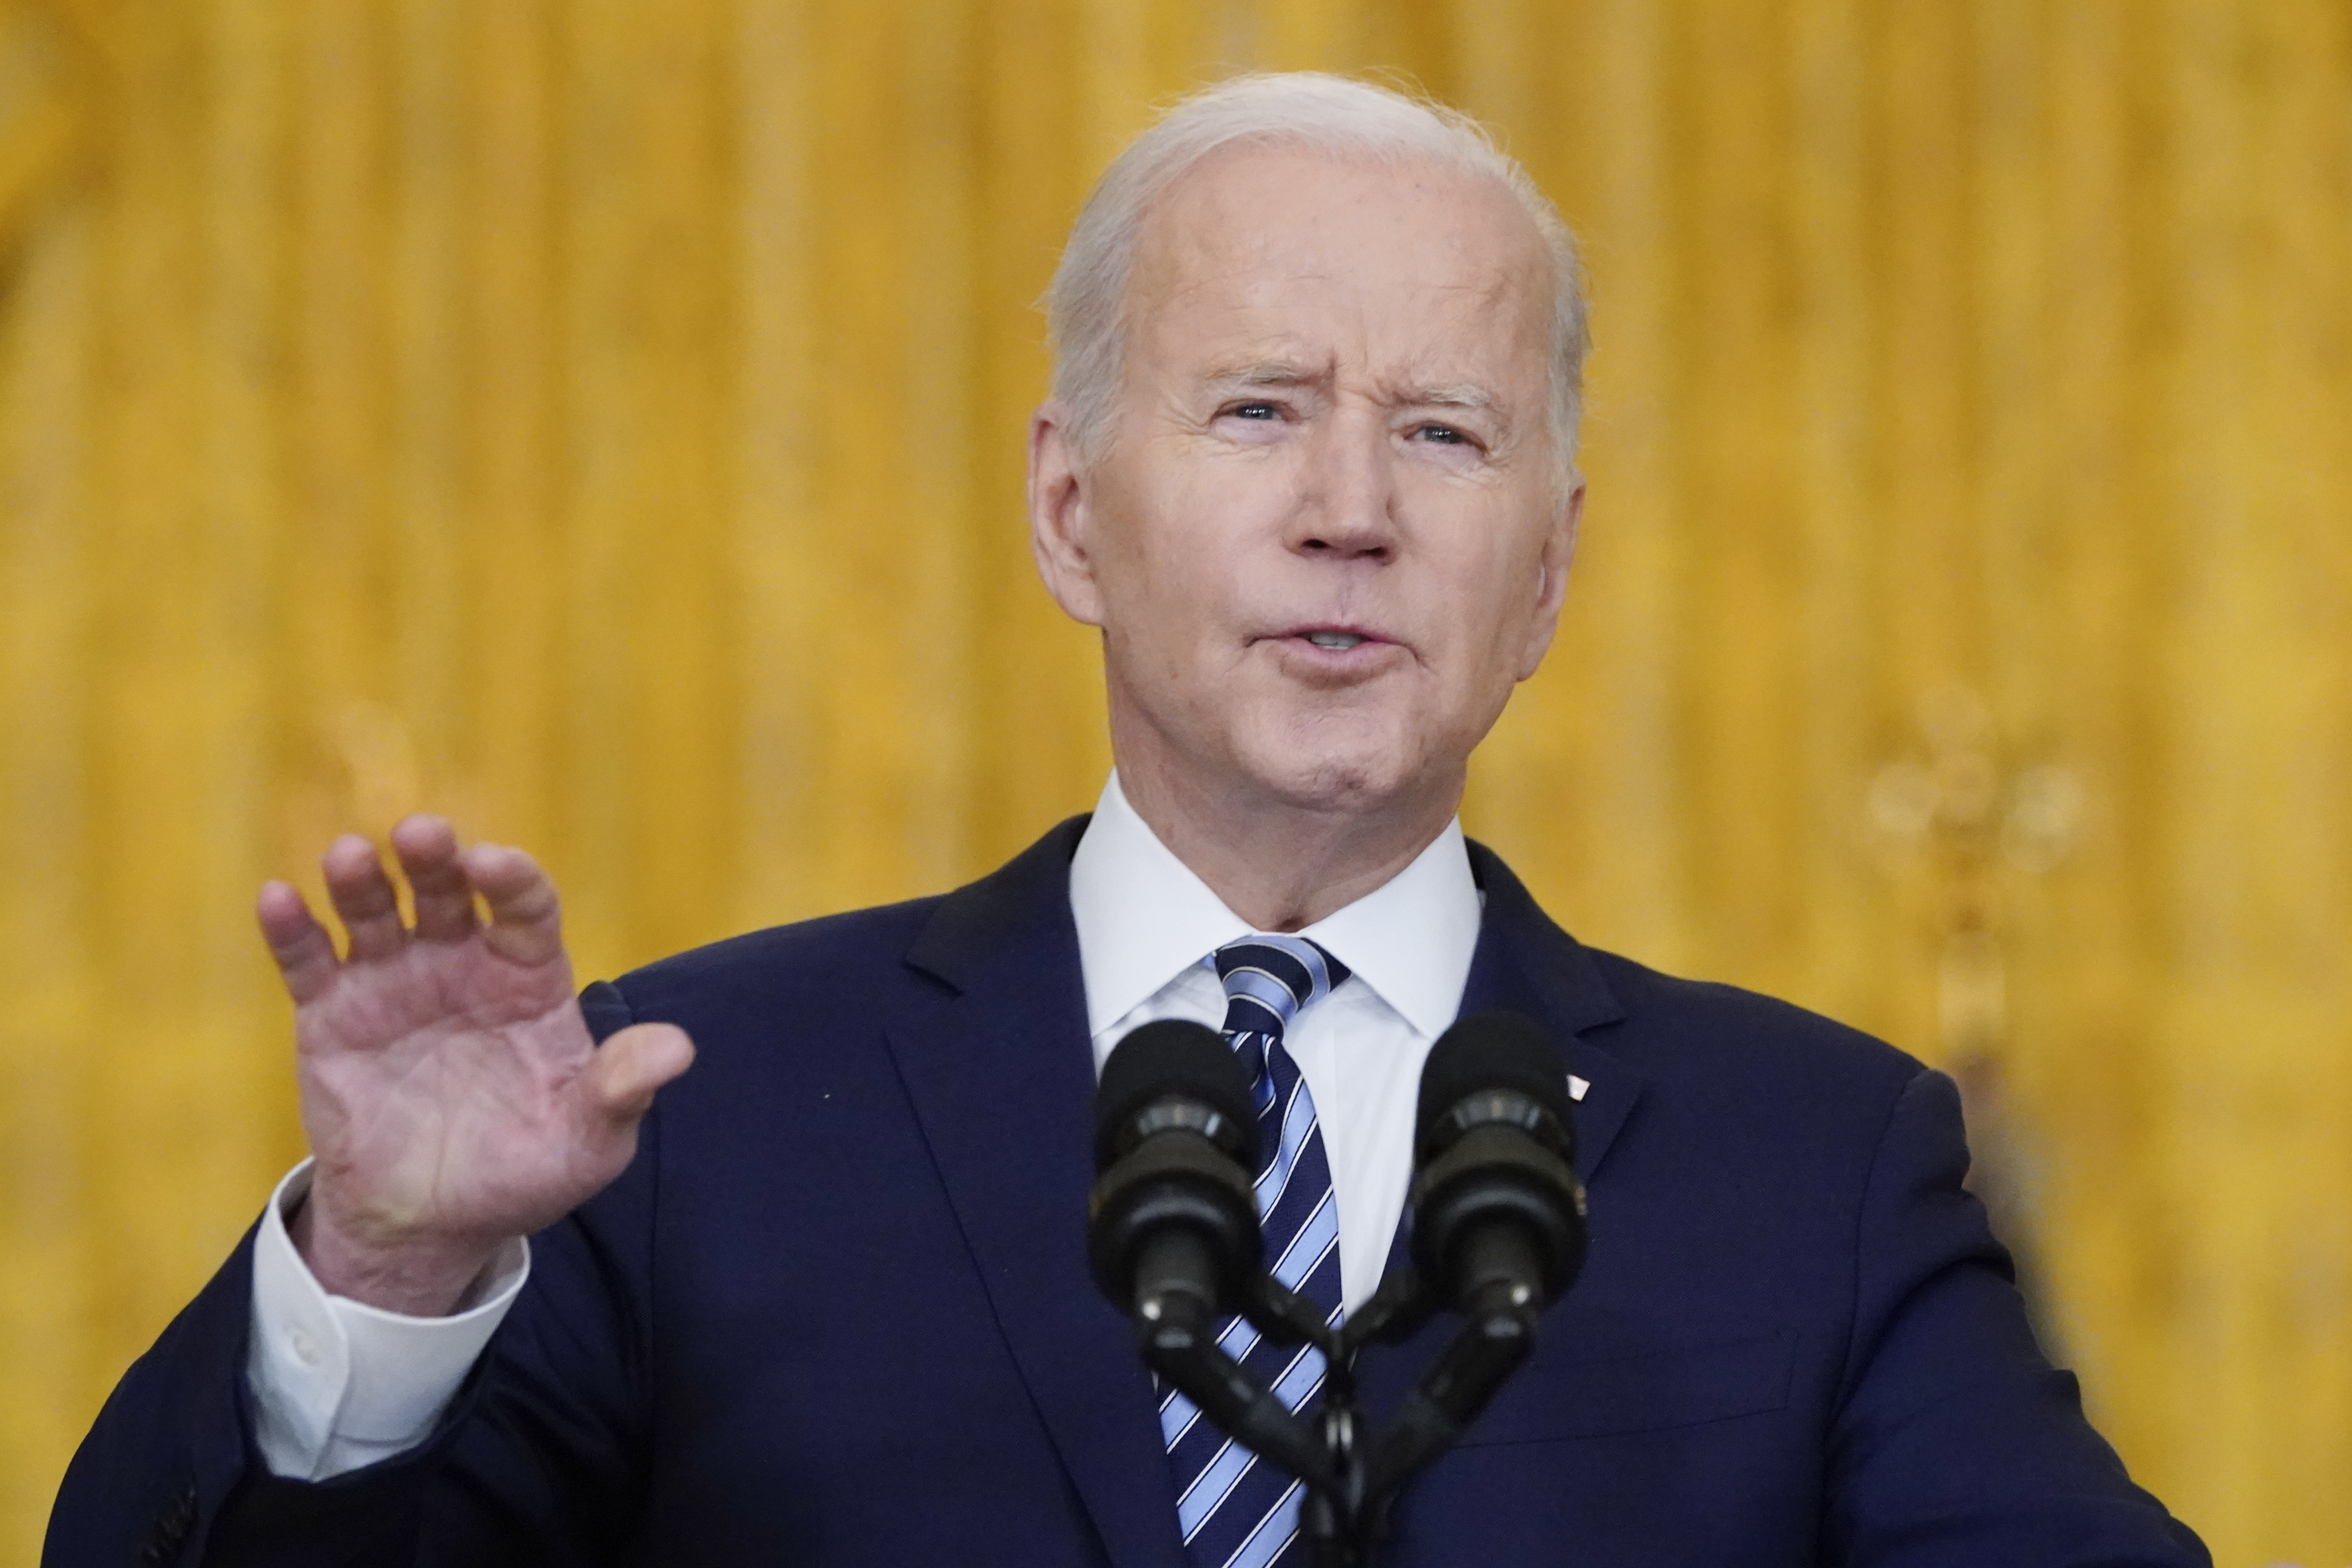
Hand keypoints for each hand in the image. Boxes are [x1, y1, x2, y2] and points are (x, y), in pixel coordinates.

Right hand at [259, 815, 693, 1314]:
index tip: (496, 864)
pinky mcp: (332, 1016)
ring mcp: (393, 983)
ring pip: (375, 913)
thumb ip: (621, 1090)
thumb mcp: (587, 1142)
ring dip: (361, 881)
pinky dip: (292, 929)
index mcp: (527, 979)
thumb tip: (679, 1050)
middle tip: (422, 834)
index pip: (526, 910)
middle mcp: (460, 964)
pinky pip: (309, 962)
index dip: (513, 881)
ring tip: (349, 857)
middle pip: (448, 892)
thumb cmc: (524, 1171)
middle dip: (435, 859)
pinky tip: (278, 899)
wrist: (435, 1224)